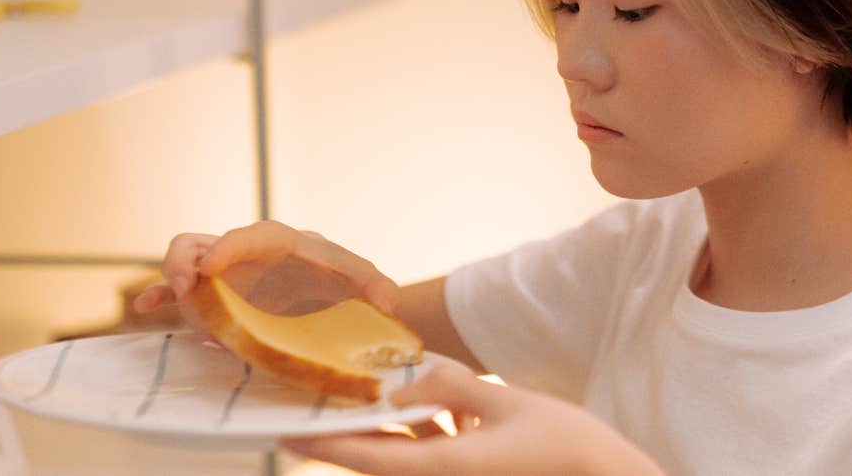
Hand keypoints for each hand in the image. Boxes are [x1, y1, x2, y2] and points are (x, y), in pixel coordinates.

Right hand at [131, 220, 397, 329]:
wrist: (331, 293)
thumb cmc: (341, 279)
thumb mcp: (361, 279)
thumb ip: (375, 284)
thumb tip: (386, 299)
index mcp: (278, 241)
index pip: (248, 235)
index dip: (227, 248)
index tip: (211, 268)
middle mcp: (242, 252)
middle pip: (200, 241)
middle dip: (187, 260)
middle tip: (189, 287)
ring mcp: (222, 273)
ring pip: (184, 261)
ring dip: (172, 277)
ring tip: (174, 300)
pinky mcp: (213, 296)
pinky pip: (177, 290)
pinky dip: (160, 296)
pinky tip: (145, 310)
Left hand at [283, 365, 665, 475]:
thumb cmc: (564, 444)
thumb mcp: (506, 402)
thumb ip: (451, 387)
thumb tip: (405, 384)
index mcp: (446, 469)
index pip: (370, 459)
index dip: (325, 448)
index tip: (287, 439)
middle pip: (382, 464)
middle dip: (350, 439)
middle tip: (314, 416)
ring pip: (408, 461)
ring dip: (392, 435)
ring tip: (378, 401)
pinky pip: (435, 461)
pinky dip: (428, 438)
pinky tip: (441, 412)